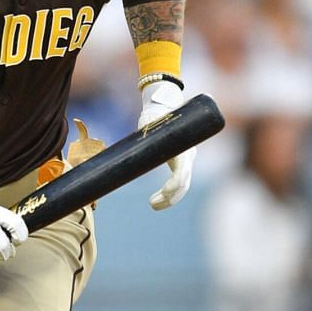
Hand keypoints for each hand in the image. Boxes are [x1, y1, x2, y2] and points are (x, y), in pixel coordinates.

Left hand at [139, 80, 194, 209]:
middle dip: (170, 197)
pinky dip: (170, 193)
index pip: (183, 170)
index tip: (164, 192)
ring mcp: (186, 159)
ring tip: (153, 205)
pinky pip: (179, 181)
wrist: (166, 105)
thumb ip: (142, 134)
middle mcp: (187, 154)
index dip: (174, 184)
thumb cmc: (155, 114)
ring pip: (182, 185)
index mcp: (182, 146)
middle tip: (152, 204)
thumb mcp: (148, 123)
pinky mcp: (180, 162)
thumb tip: (124, 149)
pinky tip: (158, 200)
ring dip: (169, 199)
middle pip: (184, 183)